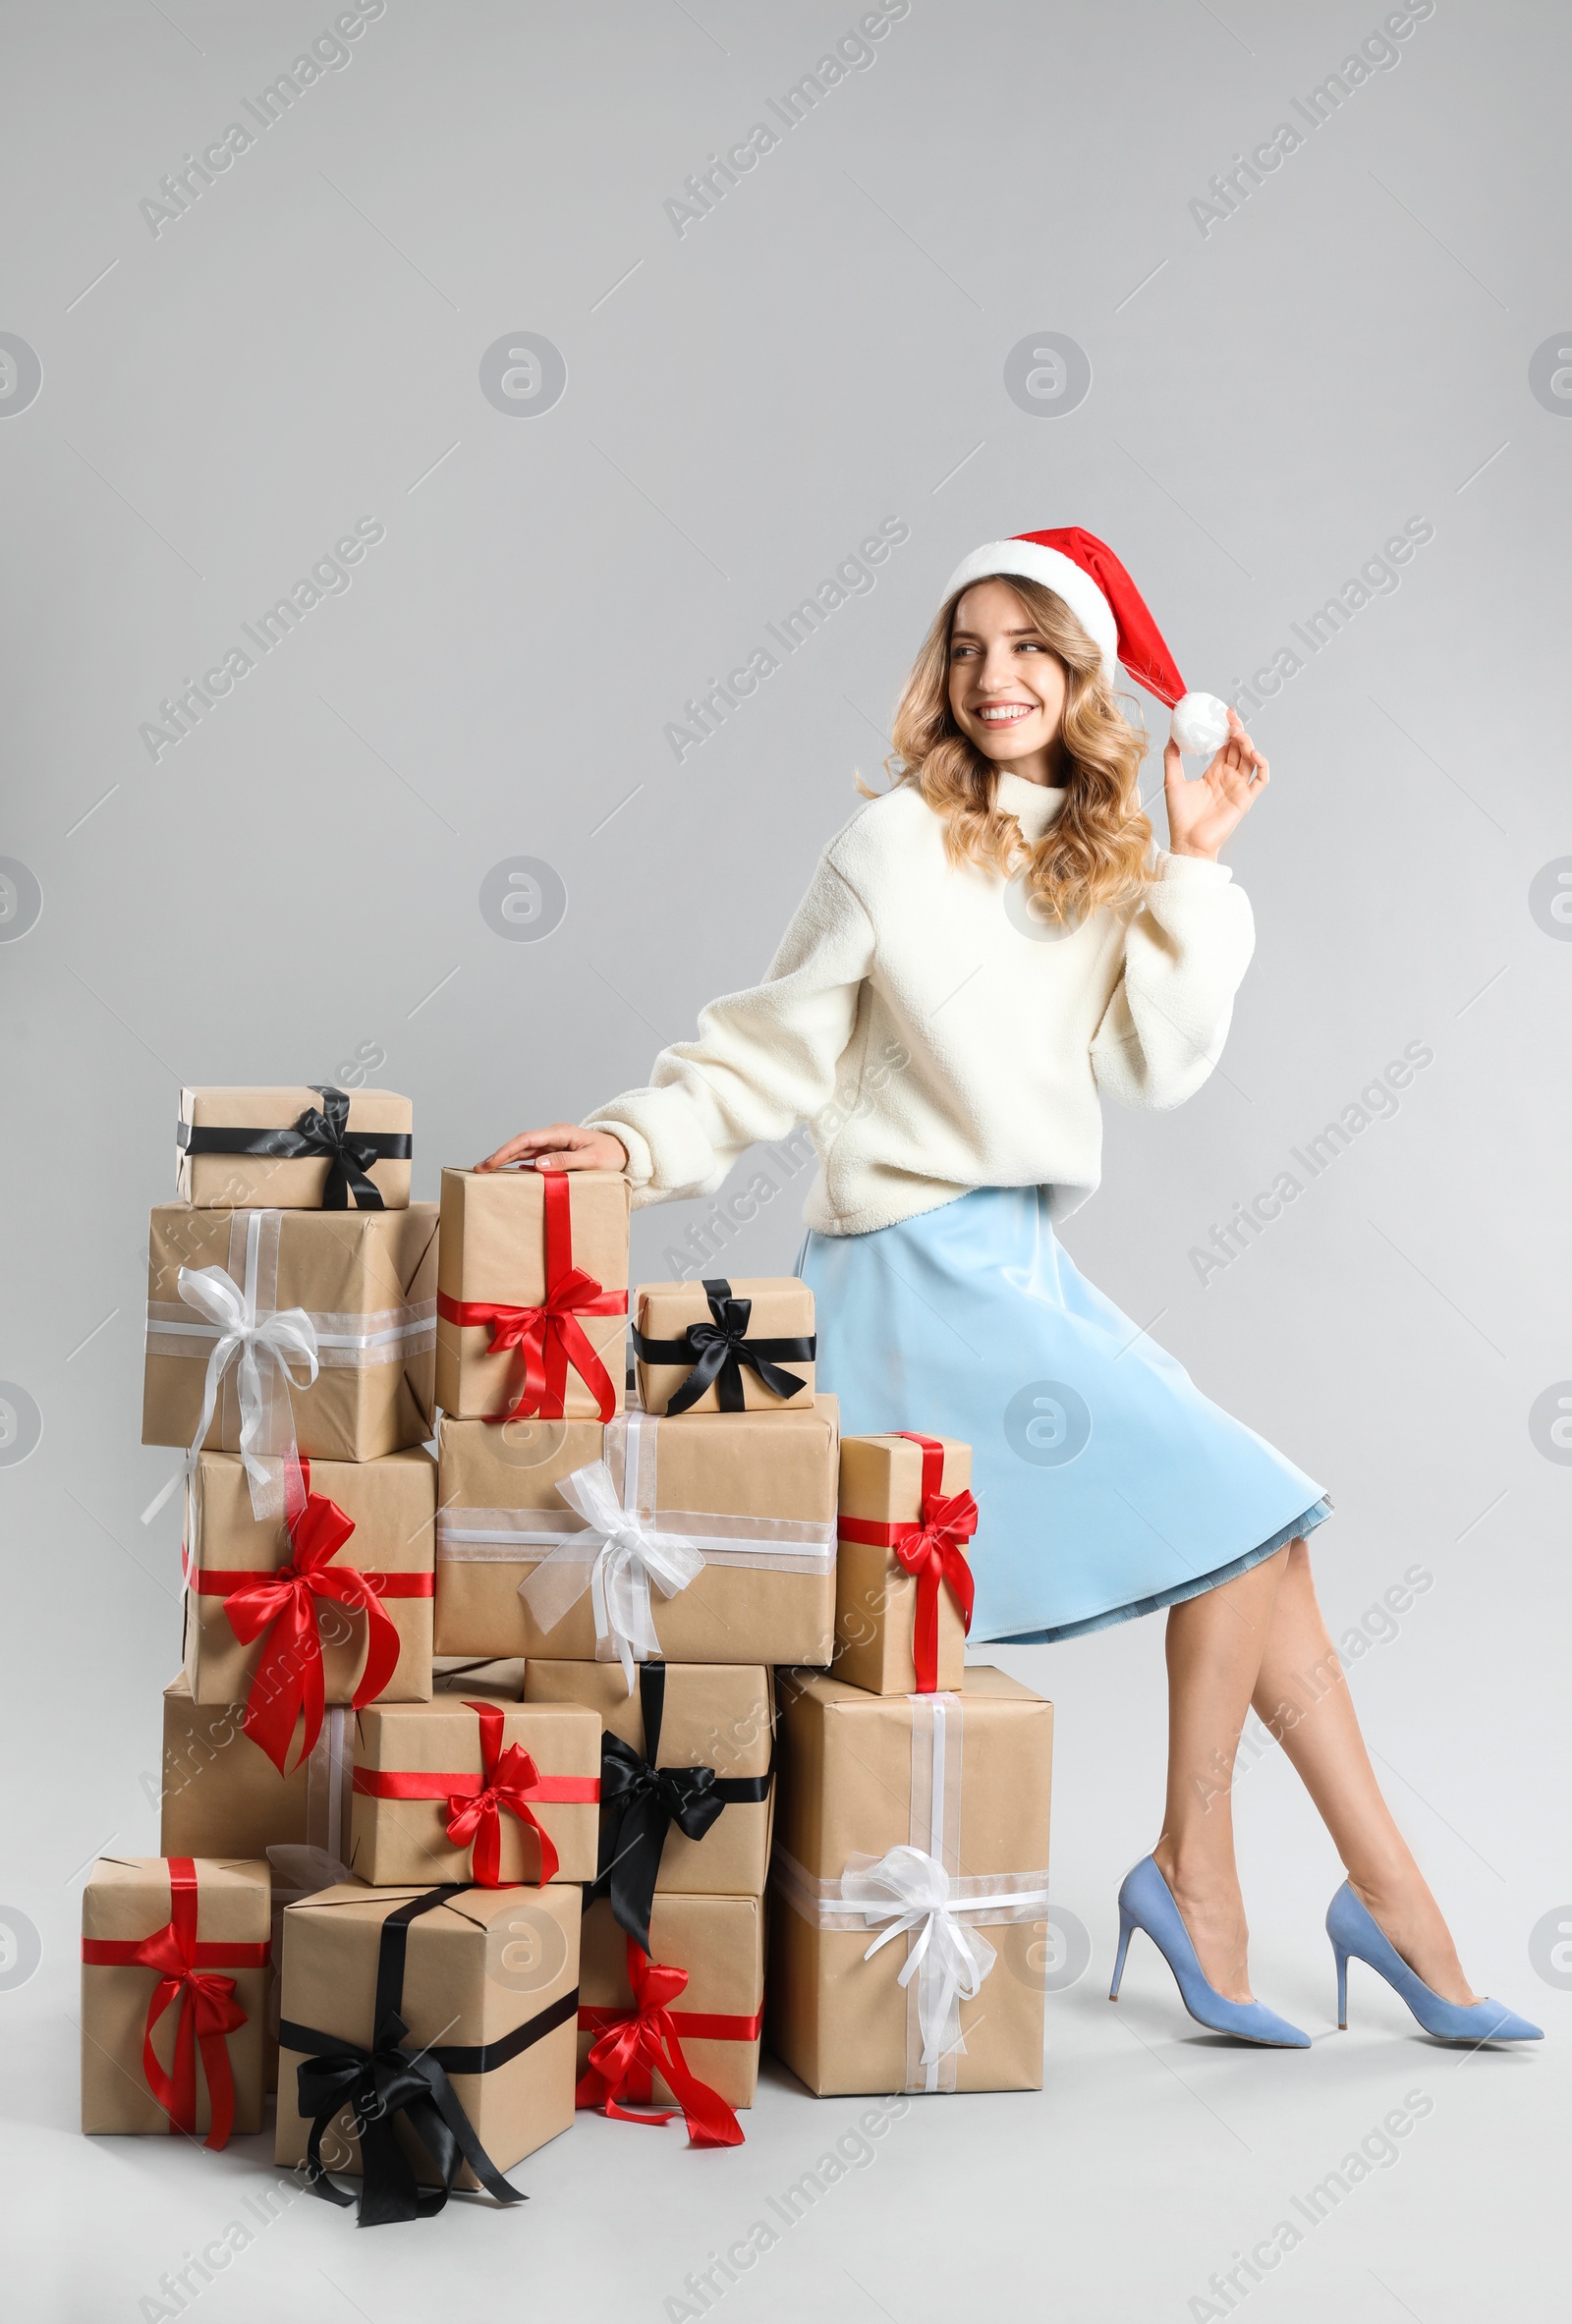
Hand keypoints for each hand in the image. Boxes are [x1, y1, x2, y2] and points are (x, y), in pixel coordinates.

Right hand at [475, 1123, 628, 1172]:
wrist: (625, 1151)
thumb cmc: (611, 1155)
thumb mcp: (592, 1160)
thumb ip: (566, 1161)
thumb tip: (537, 1164)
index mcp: (560, 1133)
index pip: (526, 1139)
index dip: (505, 1151)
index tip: (489, 1163)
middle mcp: (554, 1136)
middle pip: (520, 1144)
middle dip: (498, 1156)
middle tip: (478, 1170)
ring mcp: (554, 1143)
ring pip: (524, 1150)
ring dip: (505, 1160)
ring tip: (486, 1172)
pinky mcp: (555, 1152)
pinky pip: (532, 1157)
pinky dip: (518, 1163)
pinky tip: (508, 1173)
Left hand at [1163, 707, 1268, 860]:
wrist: (1187, 842)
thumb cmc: (1180, 817)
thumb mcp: (1172, 782)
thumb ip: (1172, 759)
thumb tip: (1171, 736)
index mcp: (1214, 773)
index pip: (1225, 746)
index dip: (1226, 729)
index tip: (1222, 713)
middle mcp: (1229, 778)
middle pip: (1239, 748)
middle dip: (1237, 730)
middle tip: (1229, 715)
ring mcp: (1239, 787)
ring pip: (1250, 759)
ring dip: (1247, 743)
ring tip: (1236, 732)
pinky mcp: (1245, 799)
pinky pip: (1261, 779)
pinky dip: (1262, 764)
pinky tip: (1253, 753)